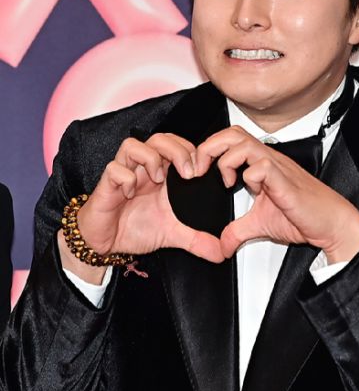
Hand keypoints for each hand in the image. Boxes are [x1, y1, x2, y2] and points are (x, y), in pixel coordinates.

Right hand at [59, 134, 223, 282]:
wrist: (104, 244)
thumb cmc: (134, 228)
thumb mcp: (172, 235)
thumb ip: (197, 240)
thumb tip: (221, 253)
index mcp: (161, 175)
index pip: (177, 144)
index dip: (191, 150)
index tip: (203, 172)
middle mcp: (142, 170)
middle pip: (158, 138)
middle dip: (177, 150)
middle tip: (188, 173)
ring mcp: (123, 175)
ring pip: (132, 145)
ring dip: (150, 159)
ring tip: (158, 180)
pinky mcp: (106, 186)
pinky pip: (114, 169)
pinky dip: (125, 178)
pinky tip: (131, 194)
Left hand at [195, 127, 358, 260]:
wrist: (331, 224)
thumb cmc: (303, 217)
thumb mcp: (260, 224)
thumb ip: (238, 231)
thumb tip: (222, 244)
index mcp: (261, 165)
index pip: (230, 140)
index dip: (210, 150)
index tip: (200, 172)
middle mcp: (268, 161)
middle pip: (233, 133)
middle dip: (209, 147)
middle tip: (200, 169)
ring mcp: (276, 168)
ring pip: (243, 143)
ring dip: (226, 161)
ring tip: (225, 181)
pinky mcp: (285, 181)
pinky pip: (262, 166)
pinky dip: (249, 177)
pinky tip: (251, 191)